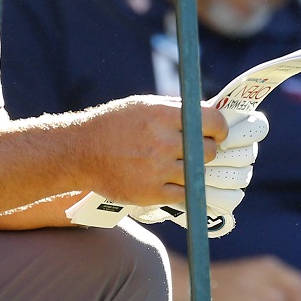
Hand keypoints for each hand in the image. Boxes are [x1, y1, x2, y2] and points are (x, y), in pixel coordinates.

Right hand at [78, 95, 228, 207]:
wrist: (80, 152)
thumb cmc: (114, 125)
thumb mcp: (143, 106)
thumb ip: (177, 109)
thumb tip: (209, 114)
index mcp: (162, 116)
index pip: (212, 123)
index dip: (219, 129)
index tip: (217, 134)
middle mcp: (162, 142)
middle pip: (208, 151)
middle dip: (206, 150)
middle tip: (196, 151)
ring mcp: (157, 170)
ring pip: (198, 174)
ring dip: (193, 171)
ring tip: (180, 165)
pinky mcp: (151, 193)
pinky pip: (183, 195)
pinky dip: (183, 189)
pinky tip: (174, 181)